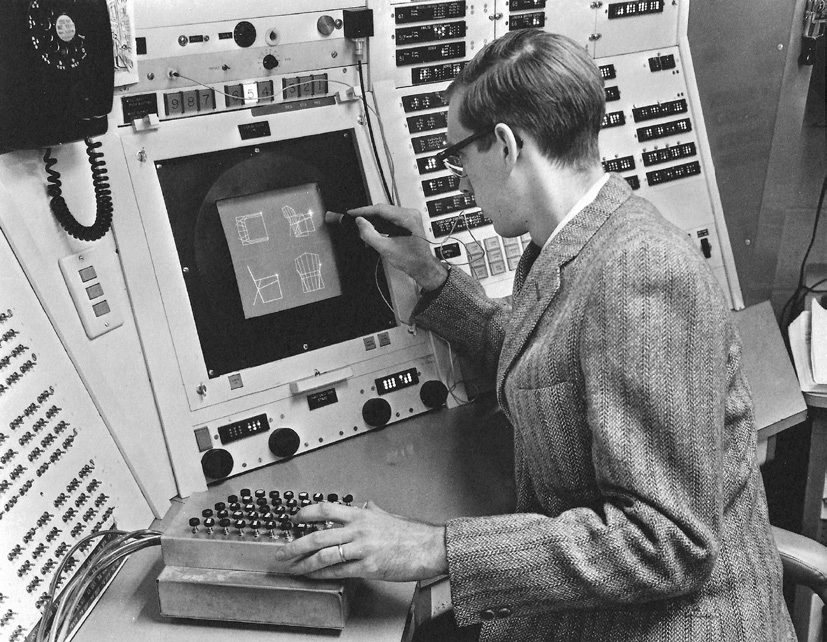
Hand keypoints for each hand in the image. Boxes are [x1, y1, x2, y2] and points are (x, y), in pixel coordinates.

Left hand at [273, 501, 447, 581]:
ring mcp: (362, 548)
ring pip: (324, 555)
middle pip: (318, 535)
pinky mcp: (367, 566)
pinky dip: (322, 575)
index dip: (305, 513)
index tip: (293, 519)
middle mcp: (358, 529)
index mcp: (361, 515)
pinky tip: (313, 577)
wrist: (428, 547)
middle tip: (281, 552)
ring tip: (292, 568)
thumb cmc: (411, 534)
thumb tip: (365, 505)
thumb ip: (373, 511)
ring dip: (304, 563)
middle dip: (295, 545)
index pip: (326, 508)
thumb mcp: (388, 516)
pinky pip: (338, 572)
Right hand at [348, 204, 448, 291]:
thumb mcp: (385, 248)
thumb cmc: (410, 260)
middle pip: (383, 210)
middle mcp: (410, 213)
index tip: (352, 213)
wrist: (423, 266)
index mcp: (407, 218)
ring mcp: (411, 216)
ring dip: (374, 220)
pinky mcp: (409, 221)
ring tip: (362, 225)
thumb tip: (359, 221)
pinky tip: (373, 228)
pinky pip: (392, 218)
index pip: (381, 209)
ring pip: (387, 213)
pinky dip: (381, 223)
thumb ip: (369, 234)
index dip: (364, 211)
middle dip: (368, 215)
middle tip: (354, 220)